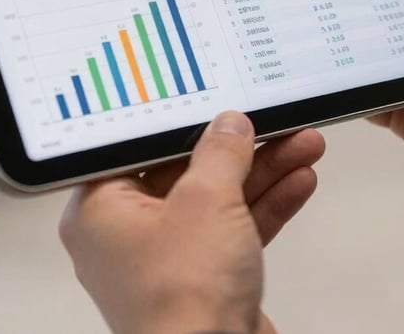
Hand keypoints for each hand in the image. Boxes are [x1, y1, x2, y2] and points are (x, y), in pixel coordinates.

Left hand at [60, 112, 324, 333]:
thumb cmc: (184, 300)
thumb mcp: (206, 201)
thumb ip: (220, 153)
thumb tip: (228, 125)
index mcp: (100, 211)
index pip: (140, 149)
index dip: (181, 123)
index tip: (212, 103)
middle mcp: (127, 235)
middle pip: (186, 172)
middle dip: (241, 150)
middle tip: (272, 123)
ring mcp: (167, 261)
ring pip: (217, 202)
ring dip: (262, 174)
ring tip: (303, 145)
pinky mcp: (202, 282)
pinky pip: (232, 232)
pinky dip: (263, 208)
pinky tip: (298, 182)